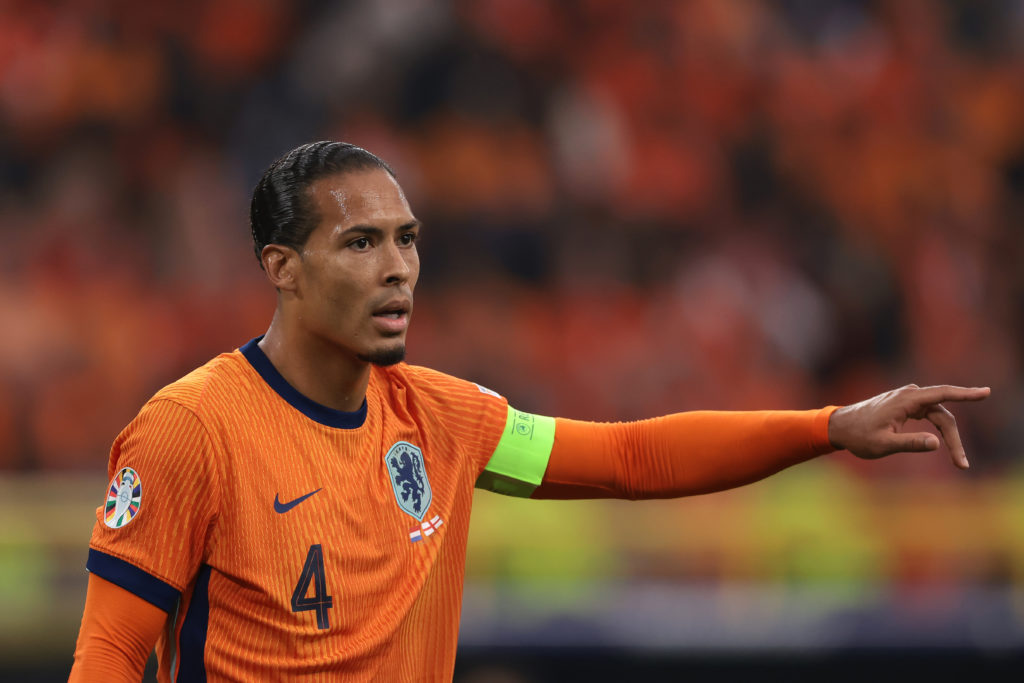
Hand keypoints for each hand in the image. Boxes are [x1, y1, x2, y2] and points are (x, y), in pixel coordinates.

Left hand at [827, 384, 990, 468]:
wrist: (839, 427)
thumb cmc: (858, 436)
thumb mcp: (883, 445)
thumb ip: (910, 443)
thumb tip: (936, 443)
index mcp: (905, 399)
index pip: (942, 394)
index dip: (966, 394)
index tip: (986, 393)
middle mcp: (909, 394)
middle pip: (943, 414)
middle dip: (955, 439)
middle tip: (962, 465)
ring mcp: (908, 398)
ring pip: (938, 415)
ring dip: (949, 436)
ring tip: (959, 461)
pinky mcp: (906, 404)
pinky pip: (930, 414)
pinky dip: (940, 429)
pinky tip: (948, 441)